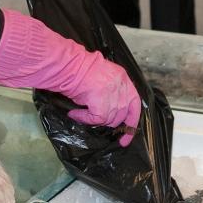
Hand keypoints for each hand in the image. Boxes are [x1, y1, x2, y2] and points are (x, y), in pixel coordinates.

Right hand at [0, 10, 141, 145]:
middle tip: (92, 118)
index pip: (135, 104)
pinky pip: (96, 119)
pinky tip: (75, 113)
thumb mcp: (102, 76)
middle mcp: (121, 86)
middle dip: (107, 121)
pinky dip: (85, 119)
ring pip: (108, 119)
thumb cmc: (79, 68)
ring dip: (93, 119)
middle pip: (121, 114)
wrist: (68, 65)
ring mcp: (113, 95)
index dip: (131, 122)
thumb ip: (110, 90)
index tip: (126, 137)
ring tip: (80, 113)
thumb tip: (109, 108)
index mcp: (123, 78)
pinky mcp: (102, 103)